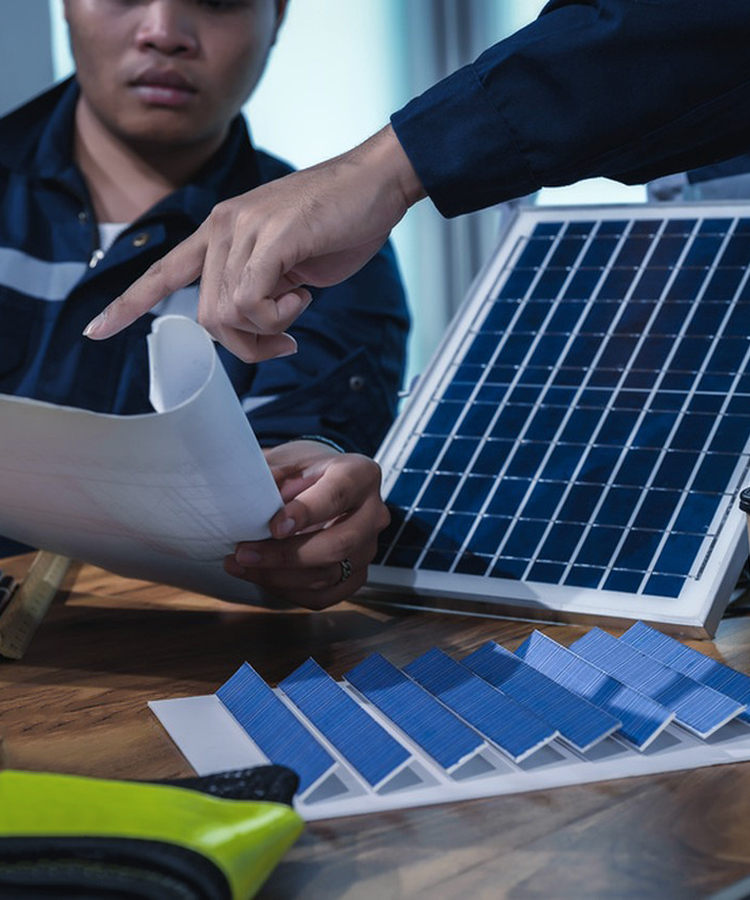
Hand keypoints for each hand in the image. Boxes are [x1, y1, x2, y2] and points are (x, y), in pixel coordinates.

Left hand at [83, 124, 425, 360]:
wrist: (377, 182)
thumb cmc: (338, 222)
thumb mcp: (287, 263)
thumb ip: (259, 286)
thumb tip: (254, 322)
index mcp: (220, 231)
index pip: (162, 272)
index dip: (128, 305)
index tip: (97, 332)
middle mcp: (222, 227)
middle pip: (206, 317)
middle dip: (246, 345)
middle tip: (283, 342)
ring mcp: (243, 229)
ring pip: (227, 314)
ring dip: (267, 331)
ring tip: (298, 308)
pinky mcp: (271, 237)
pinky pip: (252, 302)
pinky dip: (278, 316)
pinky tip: (303, 296)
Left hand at [223, 440, 389, 609]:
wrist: (322, 483)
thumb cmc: (305, 471)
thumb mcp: (287, 459)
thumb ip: (271, 475)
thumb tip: (247, 496)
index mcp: (360, 475)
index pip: (337, 496)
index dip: (305, 513)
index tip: (274, 526)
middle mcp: (373, 513)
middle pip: (338, 544)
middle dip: (285, 555)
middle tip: (244, 553)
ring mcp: (368, 547)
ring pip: (329, 574)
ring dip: (278, 577)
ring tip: (241, 566)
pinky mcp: (356, 574)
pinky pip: (325, 595)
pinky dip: (289, 592)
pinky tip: (262, 578)